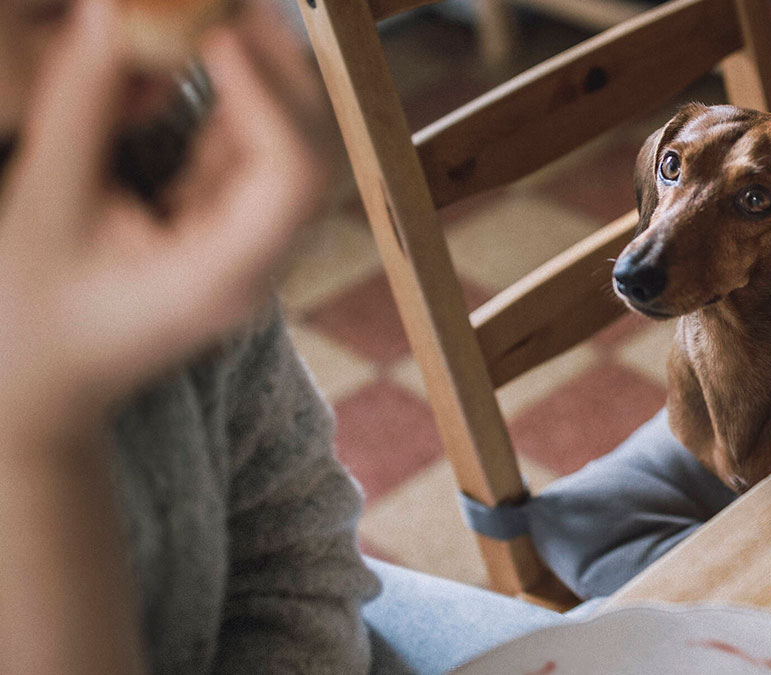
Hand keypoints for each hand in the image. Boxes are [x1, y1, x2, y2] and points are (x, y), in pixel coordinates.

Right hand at [0, 0, 327, 433]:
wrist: (38, 391)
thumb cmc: (27, 316)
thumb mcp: (41, 205)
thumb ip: (78, 106)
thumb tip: (106, 13)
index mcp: (224, 276)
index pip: (292, 179)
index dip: (270, 96)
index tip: (219, 32)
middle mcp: (257, 264)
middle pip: (310, 156)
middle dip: (281, 73)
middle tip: (234, 2)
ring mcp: (251, 250)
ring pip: (288, 150)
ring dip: (262, 80)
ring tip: (221, 12)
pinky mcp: (231, 233)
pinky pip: (251, 157)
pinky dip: (233, 103)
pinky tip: (205, 50)